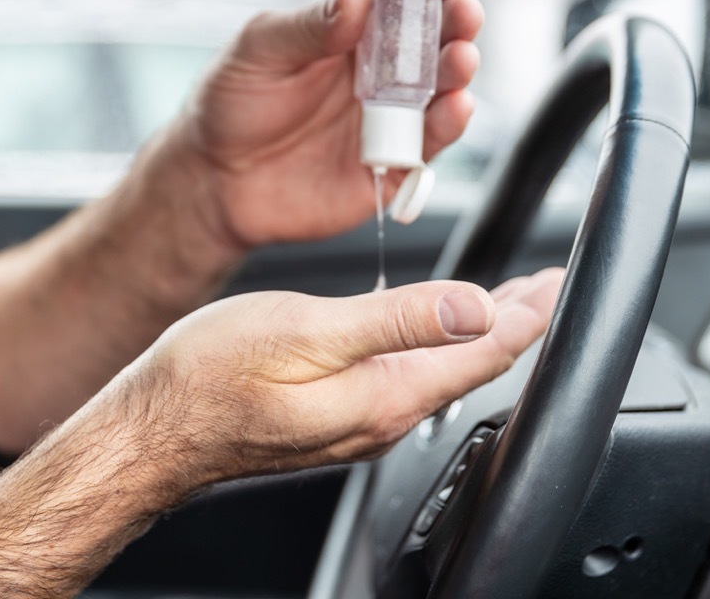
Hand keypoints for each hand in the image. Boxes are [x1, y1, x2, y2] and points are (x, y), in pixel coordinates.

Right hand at [131, 267, 561, 484]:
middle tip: (546, 285)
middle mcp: (380, 418)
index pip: (481, 352)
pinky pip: (409, 378)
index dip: (527, 314)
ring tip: (507, 302)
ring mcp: (357, 423)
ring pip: (441, 372)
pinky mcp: (334, 418)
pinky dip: (436, 344)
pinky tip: (431, 330)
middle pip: (469, 365)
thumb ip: (397, 321)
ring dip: (479, 332)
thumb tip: (475, 307)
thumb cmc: (210, 379)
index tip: (557, 280)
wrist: (152, 430)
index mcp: (384, 396)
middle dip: (515, 322)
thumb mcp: (309, 332)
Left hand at [174, 0, 482, 248]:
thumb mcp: (261, 50)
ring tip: (462, 57)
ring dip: (459, 70)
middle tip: (464, 11)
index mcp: (354, 32)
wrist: (216, 180)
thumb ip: (310, 25)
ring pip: (443, 90)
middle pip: (436, 40)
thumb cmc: (233, 104)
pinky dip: (448, 125)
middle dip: (459, 21)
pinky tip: (454, 105)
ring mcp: (390, 119)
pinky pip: (429, 145)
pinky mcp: (392, 166)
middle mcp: (381, 73)